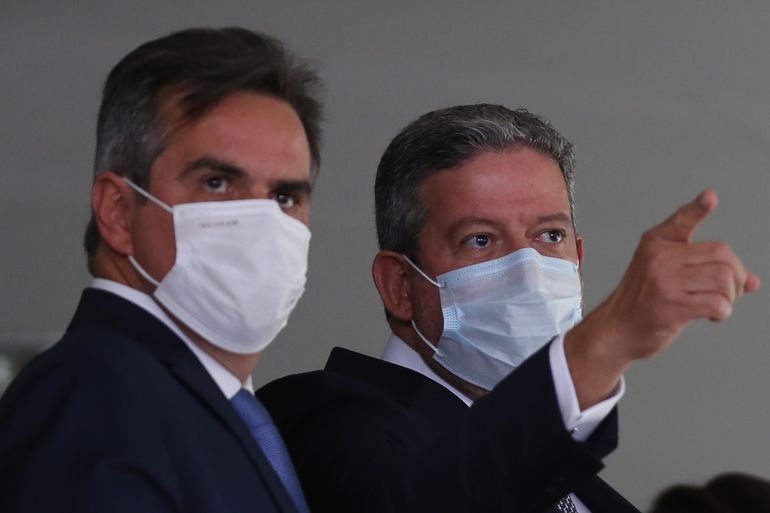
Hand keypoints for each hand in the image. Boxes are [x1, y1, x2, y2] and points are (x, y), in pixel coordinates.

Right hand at [565, 190, 759, 406]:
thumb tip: (752, 282)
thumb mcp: (664, 274)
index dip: (698, 208)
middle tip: (730, 291)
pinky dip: (723, 312)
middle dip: (736, 275)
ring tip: (718, 304)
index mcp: (655, 244)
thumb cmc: (642, 302)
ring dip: (731, 296)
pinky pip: (717, 304)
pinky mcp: (671, 306)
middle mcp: (659, 258)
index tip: (710, 197)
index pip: (682, 220)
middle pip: (722, 254)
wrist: (617, 329)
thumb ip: (704, 271)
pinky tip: (713, 316)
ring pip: (724, 279)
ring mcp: (664, 282)